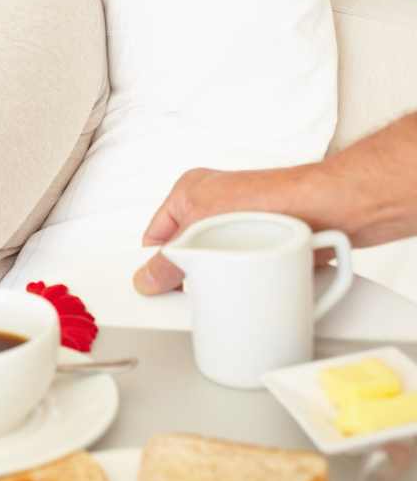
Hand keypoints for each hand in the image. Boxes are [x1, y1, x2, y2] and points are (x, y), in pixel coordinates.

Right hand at [132, 166, 302, 294]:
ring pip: (214, 263)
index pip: (155, 236)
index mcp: (190, 191)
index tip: (158, 288)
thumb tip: (148, 278)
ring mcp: (240, 224)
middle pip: (186, 252)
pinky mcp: (264, 241)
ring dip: (219, 277)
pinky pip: (242, 269)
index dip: (155, 263)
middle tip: (193, 289)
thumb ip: (169, 259)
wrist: (331, 208)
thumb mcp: (201, 230)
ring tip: (227, 281)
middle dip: (189, 273)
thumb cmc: (272, 198)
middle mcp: (214, 205)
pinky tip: (248, 286)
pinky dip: (243, 281)